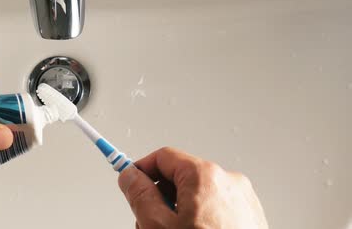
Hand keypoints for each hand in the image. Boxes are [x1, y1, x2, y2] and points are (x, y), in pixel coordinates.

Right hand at [118, 147, 267, 228]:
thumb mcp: (159, 226)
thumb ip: (140, 195)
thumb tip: (130, 176)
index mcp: (205, 176)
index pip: (163, 157)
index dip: (141, 170)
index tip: (129, 183)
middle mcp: (228, 181)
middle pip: (180, 177)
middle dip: (160, 198)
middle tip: (149, 224)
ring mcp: (242, 200)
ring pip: (197, 196)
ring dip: (179, 213)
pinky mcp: (250, 217)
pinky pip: (216, 209)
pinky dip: (200, 221)